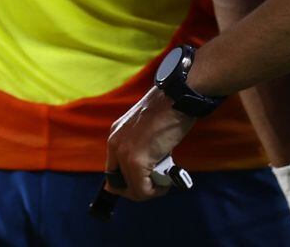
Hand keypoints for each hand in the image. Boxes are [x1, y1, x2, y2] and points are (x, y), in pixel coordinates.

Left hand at [103, 86, 195, 200]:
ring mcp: (123, 153)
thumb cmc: (169, 110)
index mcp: (116, 135)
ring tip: (164, 180)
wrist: (176, 98)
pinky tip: (167, 181)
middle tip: (157, 183)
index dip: (129, 181)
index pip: (113, 170)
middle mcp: (114, 144)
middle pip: (118, 183)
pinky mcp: (136, 161)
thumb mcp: (146, 128)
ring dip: (150, 190)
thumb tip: (148, 165)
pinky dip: (156, 191)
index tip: (145, 181)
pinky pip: (142, 189)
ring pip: (132, 189)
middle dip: (138, 188)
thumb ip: (141, 145)